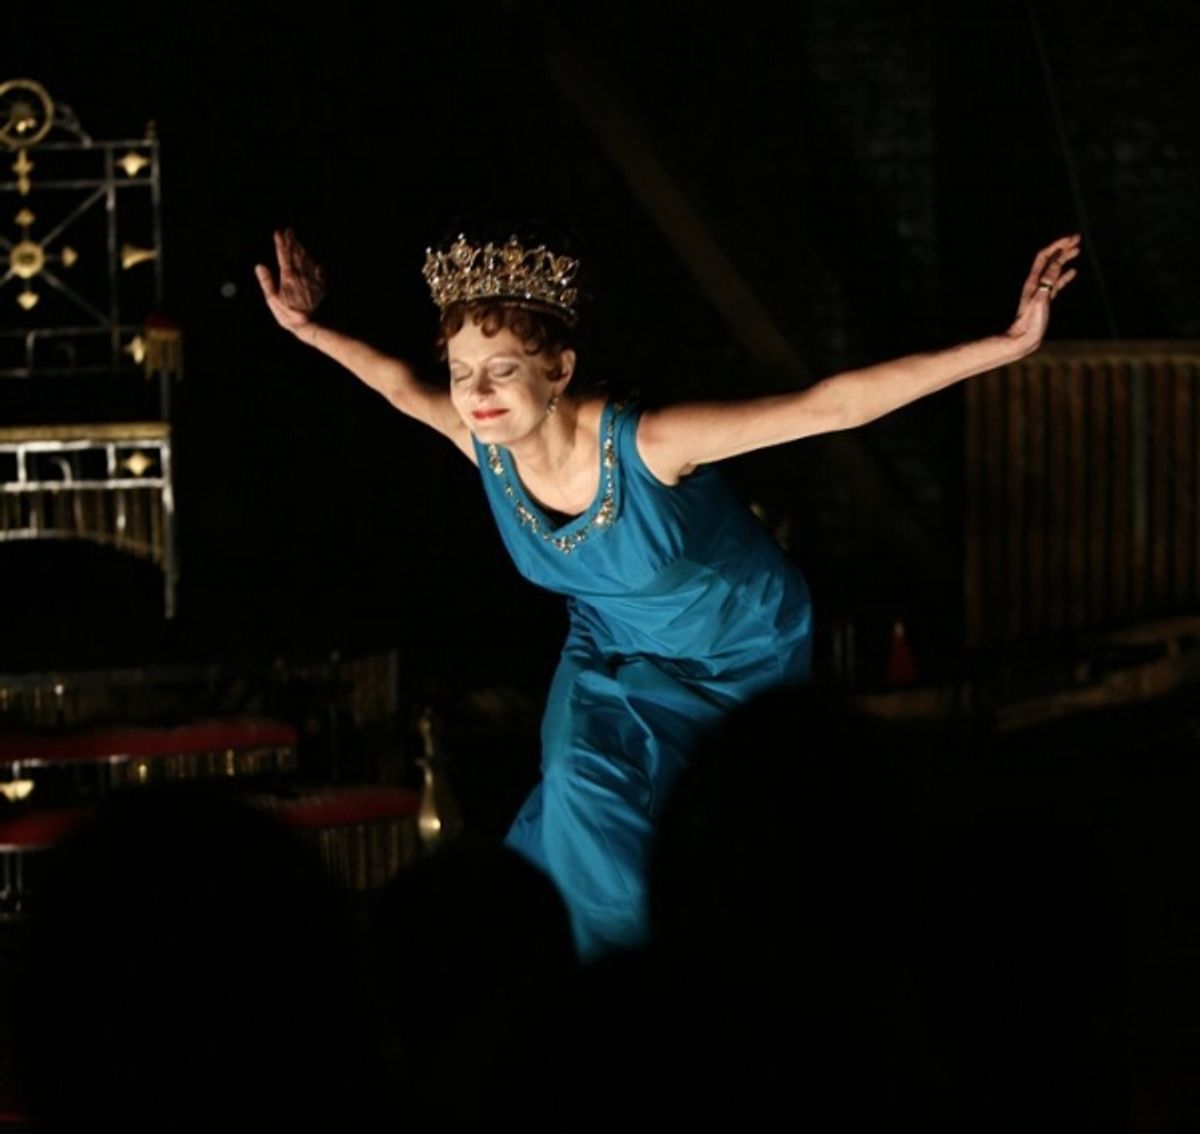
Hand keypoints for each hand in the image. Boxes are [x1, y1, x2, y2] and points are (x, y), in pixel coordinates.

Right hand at [254, 228, 326, 337]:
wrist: (310, 324)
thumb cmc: (288, 315)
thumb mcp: (272, 300)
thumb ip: (267, 282)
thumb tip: (260, 266)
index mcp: (288, 276)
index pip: (283, 255)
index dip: (280, 243)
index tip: (278, 232)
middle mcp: (301, 275)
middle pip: (296, 254)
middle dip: (292, 241)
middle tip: (290, 230)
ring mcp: (311, 279)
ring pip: (307, 260)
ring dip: (302, 249)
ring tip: (299, 241)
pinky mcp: (319, 287)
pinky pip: (318, 271)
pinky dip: (315, 264)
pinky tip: (316, 261)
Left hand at [1004, 233, 1080, 354]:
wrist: (1024, 339)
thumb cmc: (1031, 323)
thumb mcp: (1041, 300)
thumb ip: (1048, 282)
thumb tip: (1056, 263)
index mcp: (1033, 282)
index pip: (1045, 257)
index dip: (1057, 246)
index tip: (1070, 239)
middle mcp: (1036, 284)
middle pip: (1050, 261)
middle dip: (1063, 248)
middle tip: (1077, 239)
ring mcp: (1041, 291)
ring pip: (1054, 270)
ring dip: (1065, 259)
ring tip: (1077, 250)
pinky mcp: (1046, 300)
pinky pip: (1057, 284)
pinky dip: (1065, 275)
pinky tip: (1073, 272)